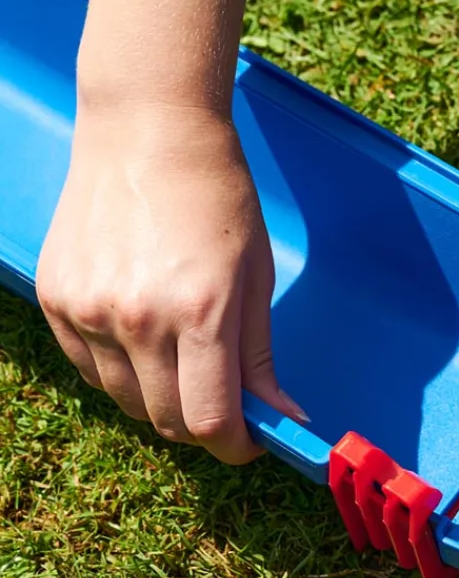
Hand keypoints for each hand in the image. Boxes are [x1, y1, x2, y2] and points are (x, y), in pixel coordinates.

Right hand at [36, 104, 306, 463]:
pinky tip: (142, 336)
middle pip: (167, 422)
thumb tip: (283, 417)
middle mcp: (137, 319)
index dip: (236, 446)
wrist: (147, 132)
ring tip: (182, 356)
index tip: (249, 441)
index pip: (212, 421)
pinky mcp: (56, 300)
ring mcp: (88, 311)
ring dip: (160, 400)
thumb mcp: (256, 276)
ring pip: (126, 402)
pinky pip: (90, 370)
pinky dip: (121, 372)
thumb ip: (261, 356)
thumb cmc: (218, 198)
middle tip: (222, 399)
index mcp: (200, 312)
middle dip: (202, 425)